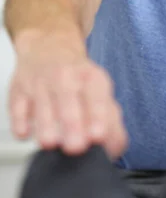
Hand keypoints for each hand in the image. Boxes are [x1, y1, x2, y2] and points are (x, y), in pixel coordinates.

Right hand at [8, 31, 127, 158]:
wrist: (48, 50)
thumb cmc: (77, 80)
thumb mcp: (100, 92)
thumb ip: (111, 121)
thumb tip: (115, 148)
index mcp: (91, 77)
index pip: (96, 95)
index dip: (98, 114)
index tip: (99, 135)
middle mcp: (66, 76)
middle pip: (69, 98)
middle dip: (73, 123)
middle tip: (76, 146)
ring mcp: (41, 82)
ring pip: (43, 102)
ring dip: (46, 124)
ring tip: (51, 142)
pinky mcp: (19, 90)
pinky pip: (18, 105)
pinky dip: (20, 119)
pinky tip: (25, 132)